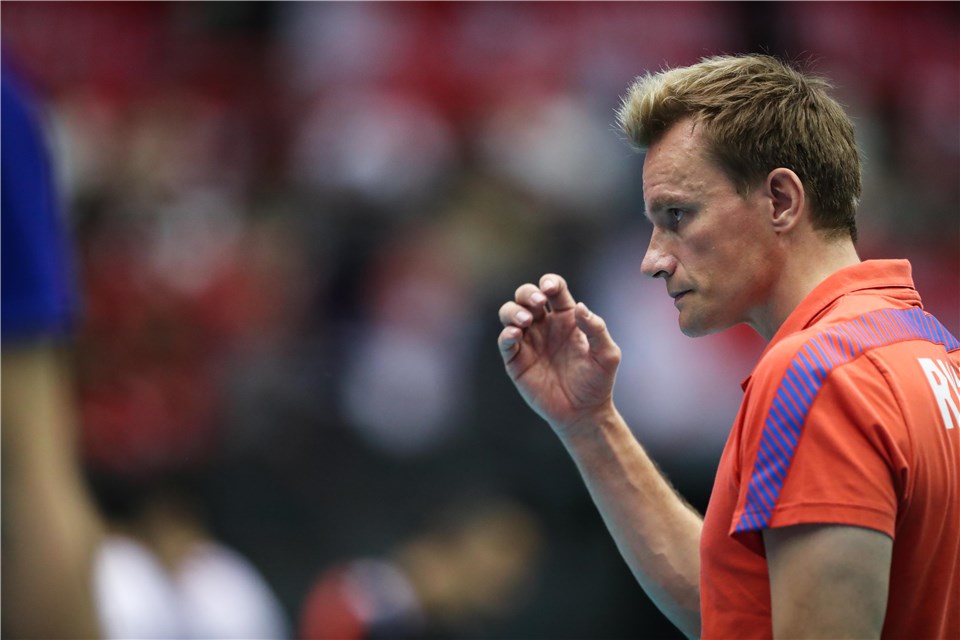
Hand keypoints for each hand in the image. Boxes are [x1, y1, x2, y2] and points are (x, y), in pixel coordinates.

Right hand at [497, 274, 621, 434]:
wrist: (584, 413)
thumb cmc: (597, 382)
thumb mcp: (606, 355)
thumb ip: (597, 329)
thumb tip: (580, 307)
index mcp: (566, 318)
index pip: (554, 290)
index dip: (550, 282)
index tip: (550, 289)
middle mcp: (544, 325)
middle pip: (527, 296)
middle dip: (528, 293)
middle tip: (538, 303)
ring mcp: (528, 342)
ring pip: (510, 313)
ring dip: (513, 310)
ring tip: (525, 320)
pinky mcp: (516, 361)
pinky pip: (505, 341)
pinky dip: (506, 334)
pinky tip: (515, 335)